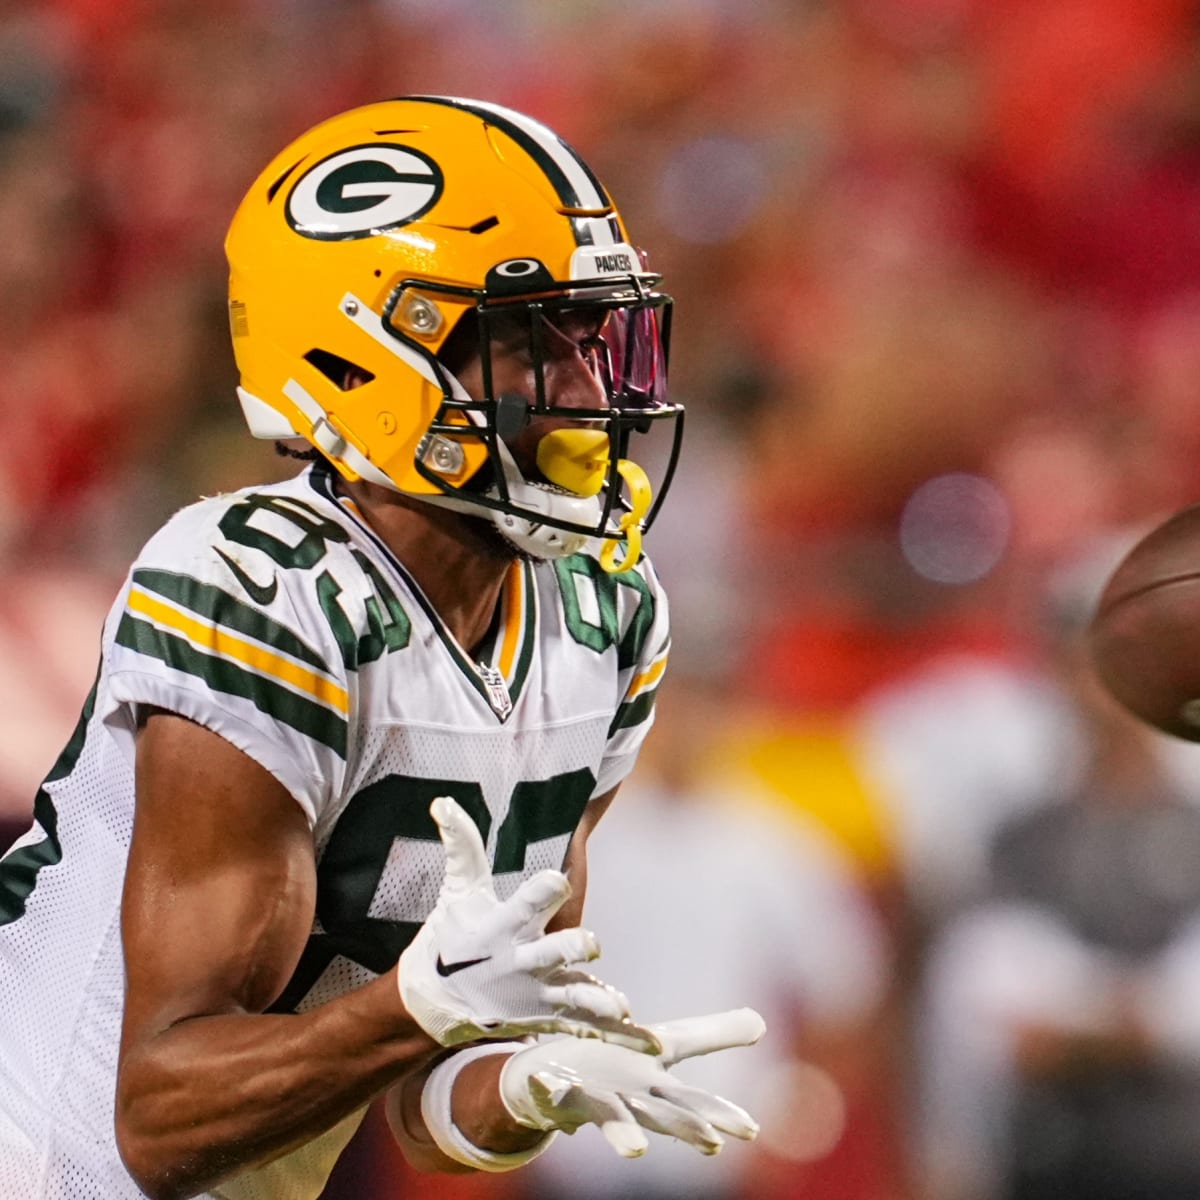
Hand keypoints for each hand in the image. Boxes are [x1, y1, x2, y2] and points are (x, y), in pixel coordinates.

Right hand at [398, 796, 658, 1051]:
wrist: (436, 1003)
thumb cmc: (451, 937)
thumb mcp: (458, 890)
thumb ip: (461, 845)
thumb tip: (443, 800)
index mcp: (502, 927)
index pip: (525, 903)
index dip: (543, 890)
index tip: (560, 877)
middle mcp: (521, 962)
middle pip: (552, 954)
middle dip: (570, 949)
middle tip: (589, 942)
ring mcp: (538, 995)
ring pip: (574, 999)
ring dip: (597, 1002)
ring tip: (620, 1007)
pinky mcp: (549, 1019)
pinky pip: (585, 1028)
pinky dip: (614, 1036)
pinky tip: (644, 1040)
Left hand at [499, 1007, 765, 1157]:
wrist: (550, 1077)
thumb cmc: (615, 1068)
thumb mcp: (665, 1044)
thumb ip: (711, 1036)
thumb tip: (762, 1021)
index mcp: (655, 1089)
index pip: (694, 1103)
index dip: (720, 1114)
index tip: (751, 1130)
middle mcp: (628, 1101)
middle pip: (661, 1115)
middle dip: (686, 1128)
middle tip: (711, 1143)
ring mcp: (592, 1100)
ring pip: (611, 1117)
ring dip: (623, 1134)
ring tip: (635, 1150)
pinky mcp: (557, 1093)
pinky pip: (553, 1092)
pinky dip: (551, 1089)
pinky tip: (548, 1084)